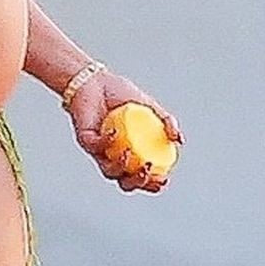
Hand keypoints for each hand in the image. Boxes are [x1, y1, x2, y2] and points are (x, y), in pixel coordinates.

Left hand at [68, 69, 182, 192]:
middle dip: (137, 182)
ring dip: (120, 167)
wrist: (96, 80)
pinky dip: (105, 142)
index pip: (144, 178)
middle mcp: (115, 159)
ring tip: (129, 153)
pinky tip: (114, 133)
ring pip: (108, 171)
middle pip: (125, 183)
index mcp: (133, 155)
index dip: (153, 185)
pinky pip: (95, 146)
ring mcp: (99, 152)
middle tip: (147, 169)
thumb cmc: (121, 96)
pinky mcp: (85, 140)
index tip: (164, 180)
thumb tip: (179, 140)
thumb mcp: (150, 108)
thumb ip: (166, 122)